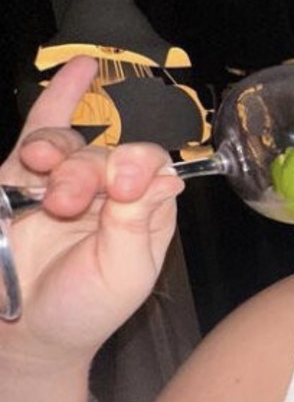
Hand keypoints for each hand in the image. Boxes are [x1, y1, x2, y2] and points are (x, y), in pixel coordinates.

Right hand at [1, 56, 183, 354]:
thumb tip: (161, 177)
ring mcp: (67, 182)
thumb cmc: (84, 311)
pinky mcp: (24, 179)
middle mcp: (112, 192)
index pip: (152, 168)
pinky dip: (60, 97)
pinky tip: (80, 68)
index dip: (137, 167)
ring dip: (56, 154)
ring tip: (43, 182)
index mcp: (146, 213)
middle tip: (63, 205)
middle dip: (85, 173)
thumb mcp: (123, 276)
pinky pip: (43, 128)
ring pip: (69, 144)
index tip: (120, 188)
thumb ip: (136, 225)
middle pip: (106, 154)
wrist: (26, 333)